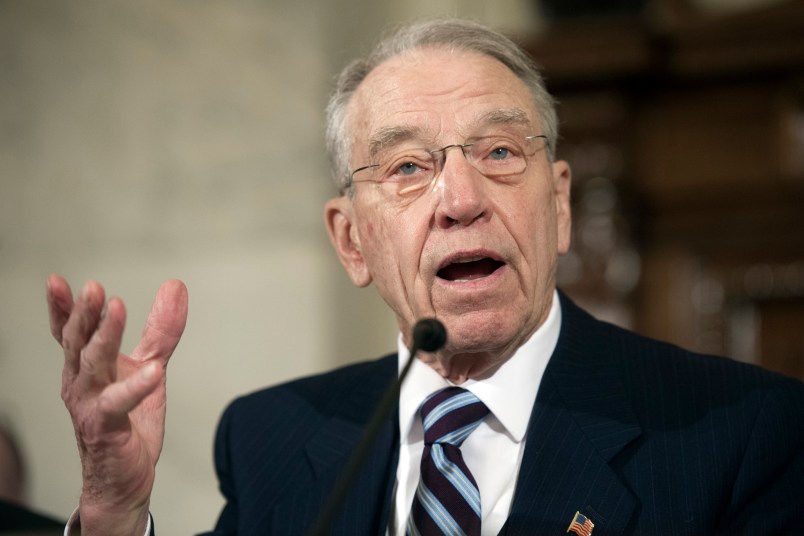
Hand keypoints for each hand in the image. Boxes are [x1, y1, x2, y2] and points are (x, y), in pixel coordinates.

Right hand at [47, 275, 187, 535]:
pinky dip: (136, 386)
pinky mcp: (107, 427)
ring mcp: (90, 405)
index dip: (62, 307)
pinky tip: (152, 371)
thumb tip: (175, 286)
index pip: (69, 332)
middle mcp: (81, 383)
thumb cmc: (130, 420)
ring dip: (103, 336)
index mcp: (86, 367)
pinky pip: (120, 403)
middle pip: (77, 342)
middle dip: (84, 313)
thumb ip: (161, 329)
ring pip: (92, 365)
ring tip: (116, 309)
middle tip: (94, 288)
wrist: (125, 477)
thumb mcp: (150, 365)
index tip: (56, 280)